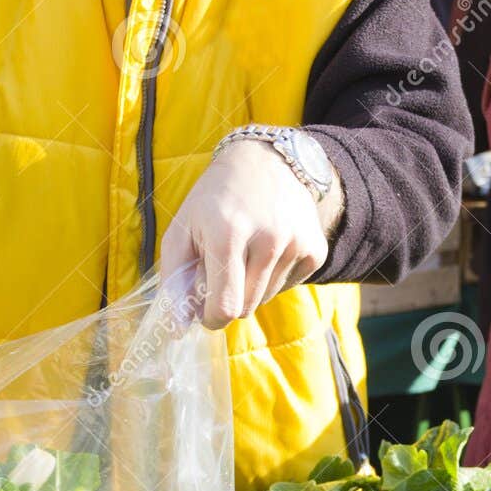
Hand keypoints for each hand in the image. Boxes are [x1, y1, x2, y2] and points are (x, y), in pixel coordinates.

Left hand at [160, 139, 339, 329]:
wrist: (264, 162)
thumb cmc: (214, 201)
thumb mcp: (182, 230)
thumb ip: (174, 280)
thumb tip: (179, 328)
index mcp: (227, 233)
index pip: (225, 307)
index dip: (211, 318)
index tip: (205, 312)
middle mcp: (267, 238)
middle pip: (246, 308)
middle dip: (229, 299)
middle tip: (222, 270)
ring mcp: (295, 243)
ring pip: (266, 298)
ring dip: (250, 286)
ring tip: (246, 252)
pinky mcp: (316, 249)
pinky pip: (288, 287)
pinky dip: (273, 278)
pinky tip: (267, 249)